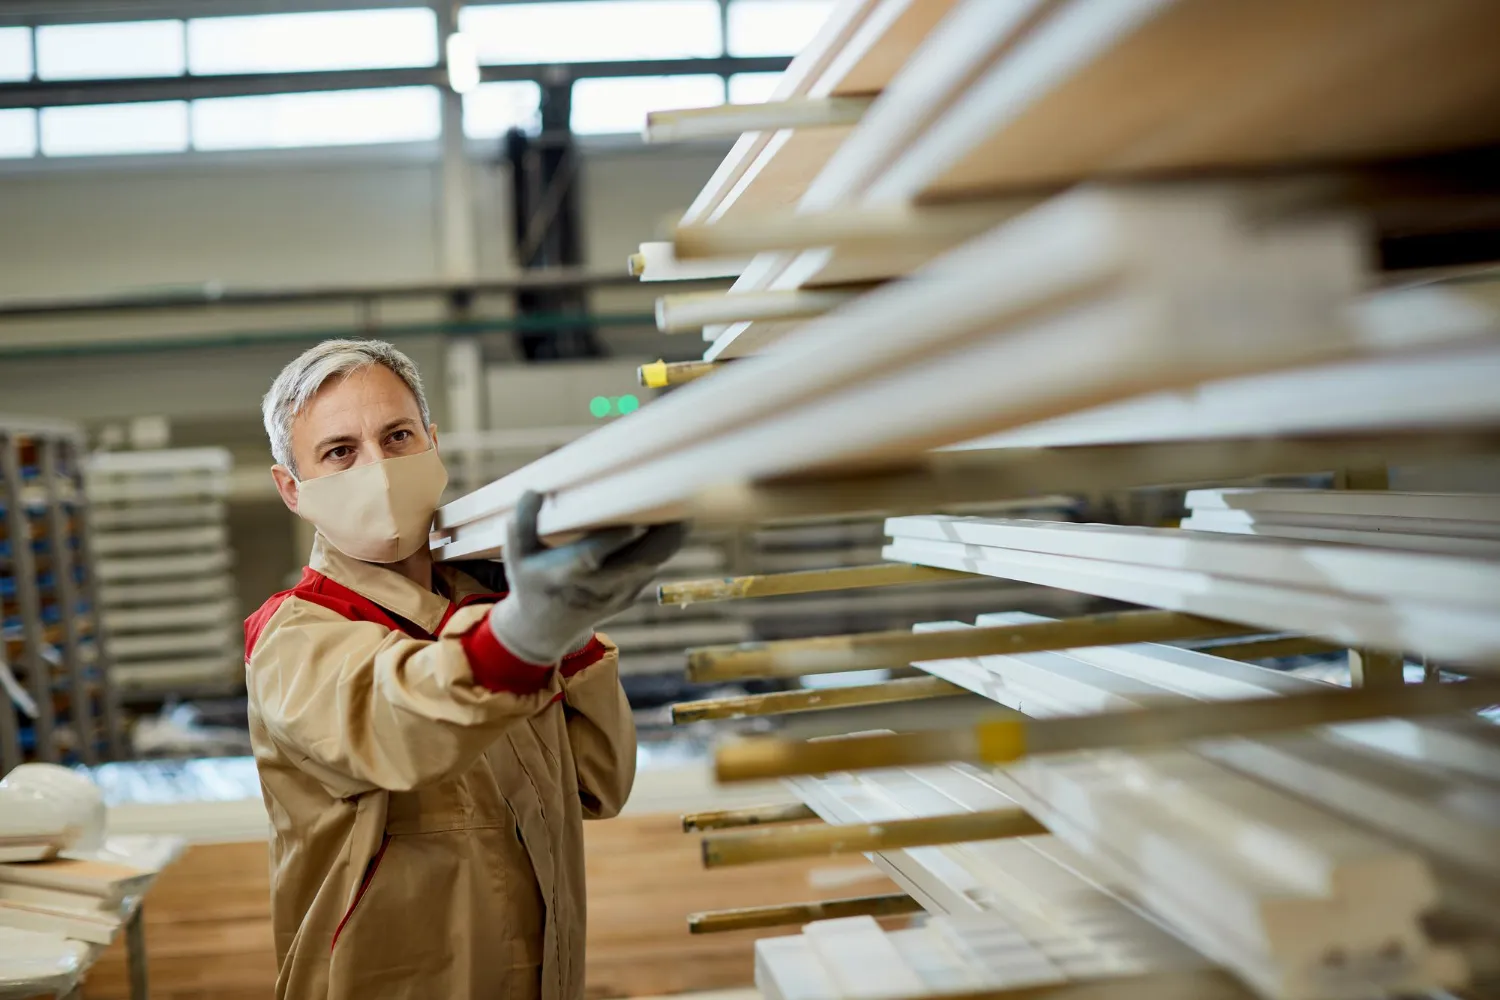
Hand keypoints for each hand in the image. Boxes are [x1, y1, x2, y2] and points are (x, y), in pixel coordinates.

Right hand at [488, 490, 687, 664]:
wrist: (545, 630)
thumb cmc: (531, 582)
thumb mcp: (516, 556)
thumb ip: (521, 523)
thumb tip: (534, 491)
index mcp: (566, 573)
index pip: (593, 554)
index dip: (615, 536)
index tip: (635, 515)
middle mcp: (597, 587)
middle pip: (640, 560)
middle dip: (664, 533)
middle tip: (680, 500)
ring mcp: (618, 594)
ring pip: (654, 563)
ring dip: (671, 536)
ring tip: (683, 504)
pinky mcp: (631, 595)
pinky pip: (653, 566)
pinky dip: (664, 545)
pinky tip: (670, 520)